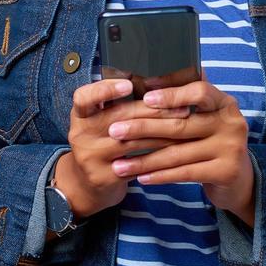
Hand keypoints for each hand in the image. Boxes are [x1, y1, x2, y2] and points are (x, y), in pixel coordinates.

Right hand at [56, 76, 192, 219]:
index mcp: (80, 115)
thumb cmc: (102, 144)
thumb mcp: (100, 121)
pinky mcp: (103, 177)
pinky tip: (176, 149)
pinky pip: (137, 164)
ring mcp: (90, 158)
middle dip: (153, 111)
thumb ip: (118, 102)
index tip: (128, 85)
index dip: (105, 90)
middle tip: (180, 106)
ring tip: (185, 125)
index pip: (83, 97)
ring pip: (132, 141)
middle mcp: (80, 135)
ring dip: (162, 132)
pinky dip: (158, 155)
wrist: (87, 185)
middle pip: (118, 118)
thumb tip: (152, 79)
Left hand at [105, 69, 255, 226]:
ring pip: (178, 152)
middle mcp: (232, 123)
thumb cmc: (213, 142)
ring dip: (144, 159)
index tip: (144, 98)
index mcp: (225, 103)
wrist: (239, 179)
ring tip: (120, 163)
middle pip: (181, 124)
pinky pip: (185, 173)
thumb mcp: (208, 118)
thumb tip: (151, 78)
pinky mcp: (226, 172)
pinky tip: (141, 177)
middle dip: (143, 128)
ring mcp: (231, 148)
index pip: (199, 92)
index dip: (171, 94)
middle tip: (115, 131)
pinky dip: (160, 175)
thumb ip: (188, 99)